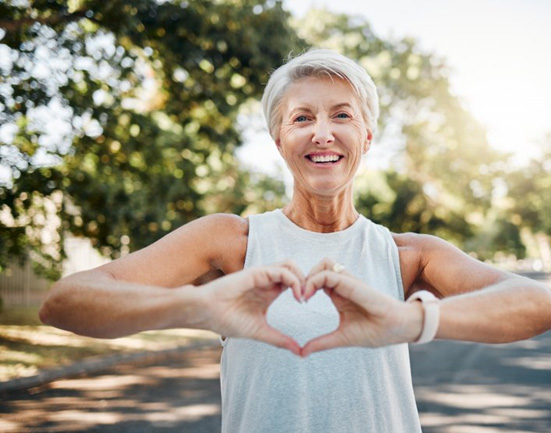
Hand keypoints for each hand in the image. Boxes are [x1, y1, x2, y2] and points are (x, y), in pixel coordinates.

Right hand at [201, 261, 304, 354]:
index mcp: (269, 292)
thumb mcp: (260, 331)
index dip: (305, 290)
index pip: (294, 282)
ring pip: (290, 265)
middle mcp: (267, 281)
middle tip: (309, 299)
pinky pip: (282, 270)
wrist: (206, 313)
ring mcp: (262, 275)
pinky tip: (296, 296)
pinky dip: (294, 280)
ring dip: (302, 278)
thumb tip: (299, 352)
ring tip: (303, 297)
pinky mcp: (257, 273)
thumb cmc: (227, 320)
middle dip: (308, 281)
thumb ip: (280, 339)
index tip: (308, 307)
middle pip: (295, 270)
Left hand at [301, 258, 422, 356]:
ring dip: (310, 275)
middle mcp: (343, 285)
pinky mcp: (352, 283)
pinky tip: (308, 296)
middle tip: (298, 296)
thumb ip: (322, 343)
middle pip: (319, 266)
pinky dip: (315, 280)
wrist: (398, 329)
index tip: (299, 302)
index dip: (304, 286)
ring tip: (303, 295)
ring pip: (324, 263)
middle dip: (304, 277)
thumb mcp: (341, 338)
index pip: (317, 279)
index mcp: (339, 295)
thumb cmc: (375, 331)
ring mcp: (348, 282)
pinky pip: (329, 273)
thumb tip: (302, 353)